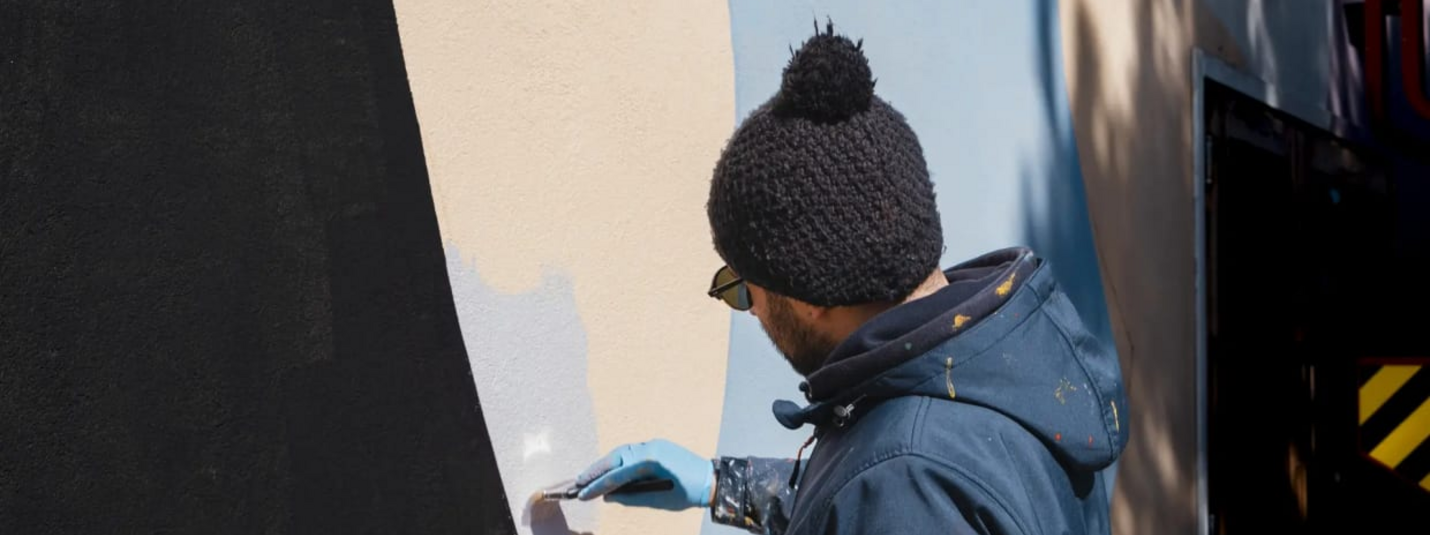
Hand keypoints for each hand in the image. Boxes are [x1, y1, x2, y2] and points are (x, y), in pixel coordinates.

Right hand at [575, 439, 713, 510]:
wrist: (711, 479)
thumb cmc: (688, 493)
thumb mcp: (658, 501)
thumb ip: (632, 498)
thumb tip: (609, 497)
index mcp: (650, 460)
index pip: (617, 474)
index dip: (598, 486)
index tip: (583, 494)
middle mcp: (649, 447)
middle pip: (615, 457)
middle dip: (595, 470)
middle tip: (578, 482)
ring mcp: (653, 444)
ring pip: (622, 452)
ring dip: (605, 464)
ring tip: (589, 476)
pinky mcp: (657, 446)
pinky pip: (632, 452)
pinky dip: (619, 461)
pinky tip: (610, 470)